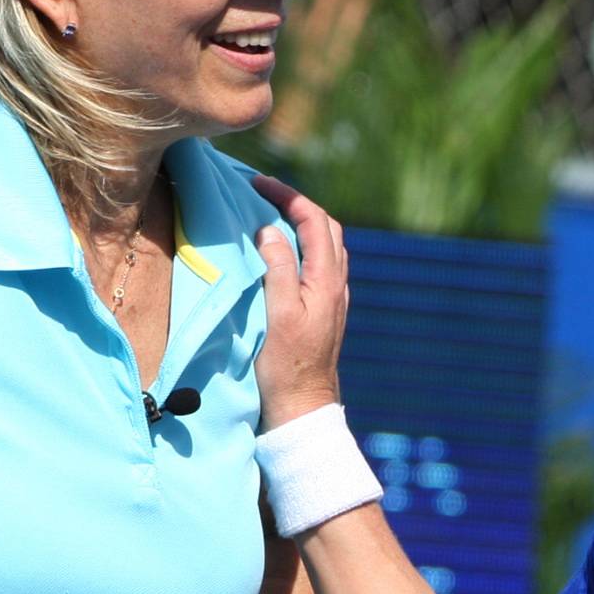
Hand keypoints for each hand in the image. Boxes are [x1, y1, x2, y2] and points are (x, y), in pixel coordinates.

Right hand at [252, 174, 348, 429]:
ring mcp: (334, 300)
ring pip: (325, 247)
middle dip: (297, 204)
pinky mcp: (325, 313)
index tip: (257, 184)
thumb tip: (271, 230)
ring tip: (271, 217)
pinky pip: (319, 266)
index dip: (288, 195)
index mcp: (327, 280)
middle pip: (326, 227)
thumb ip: (279, 268)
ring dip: (302, 225)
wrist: (303, 409)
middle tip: (263, 194)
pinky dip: (302, 248)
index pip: (314, 220)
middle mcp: (337, 285)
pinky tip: (283, 255)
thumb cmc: (286, 366)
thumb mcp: (279, 314)